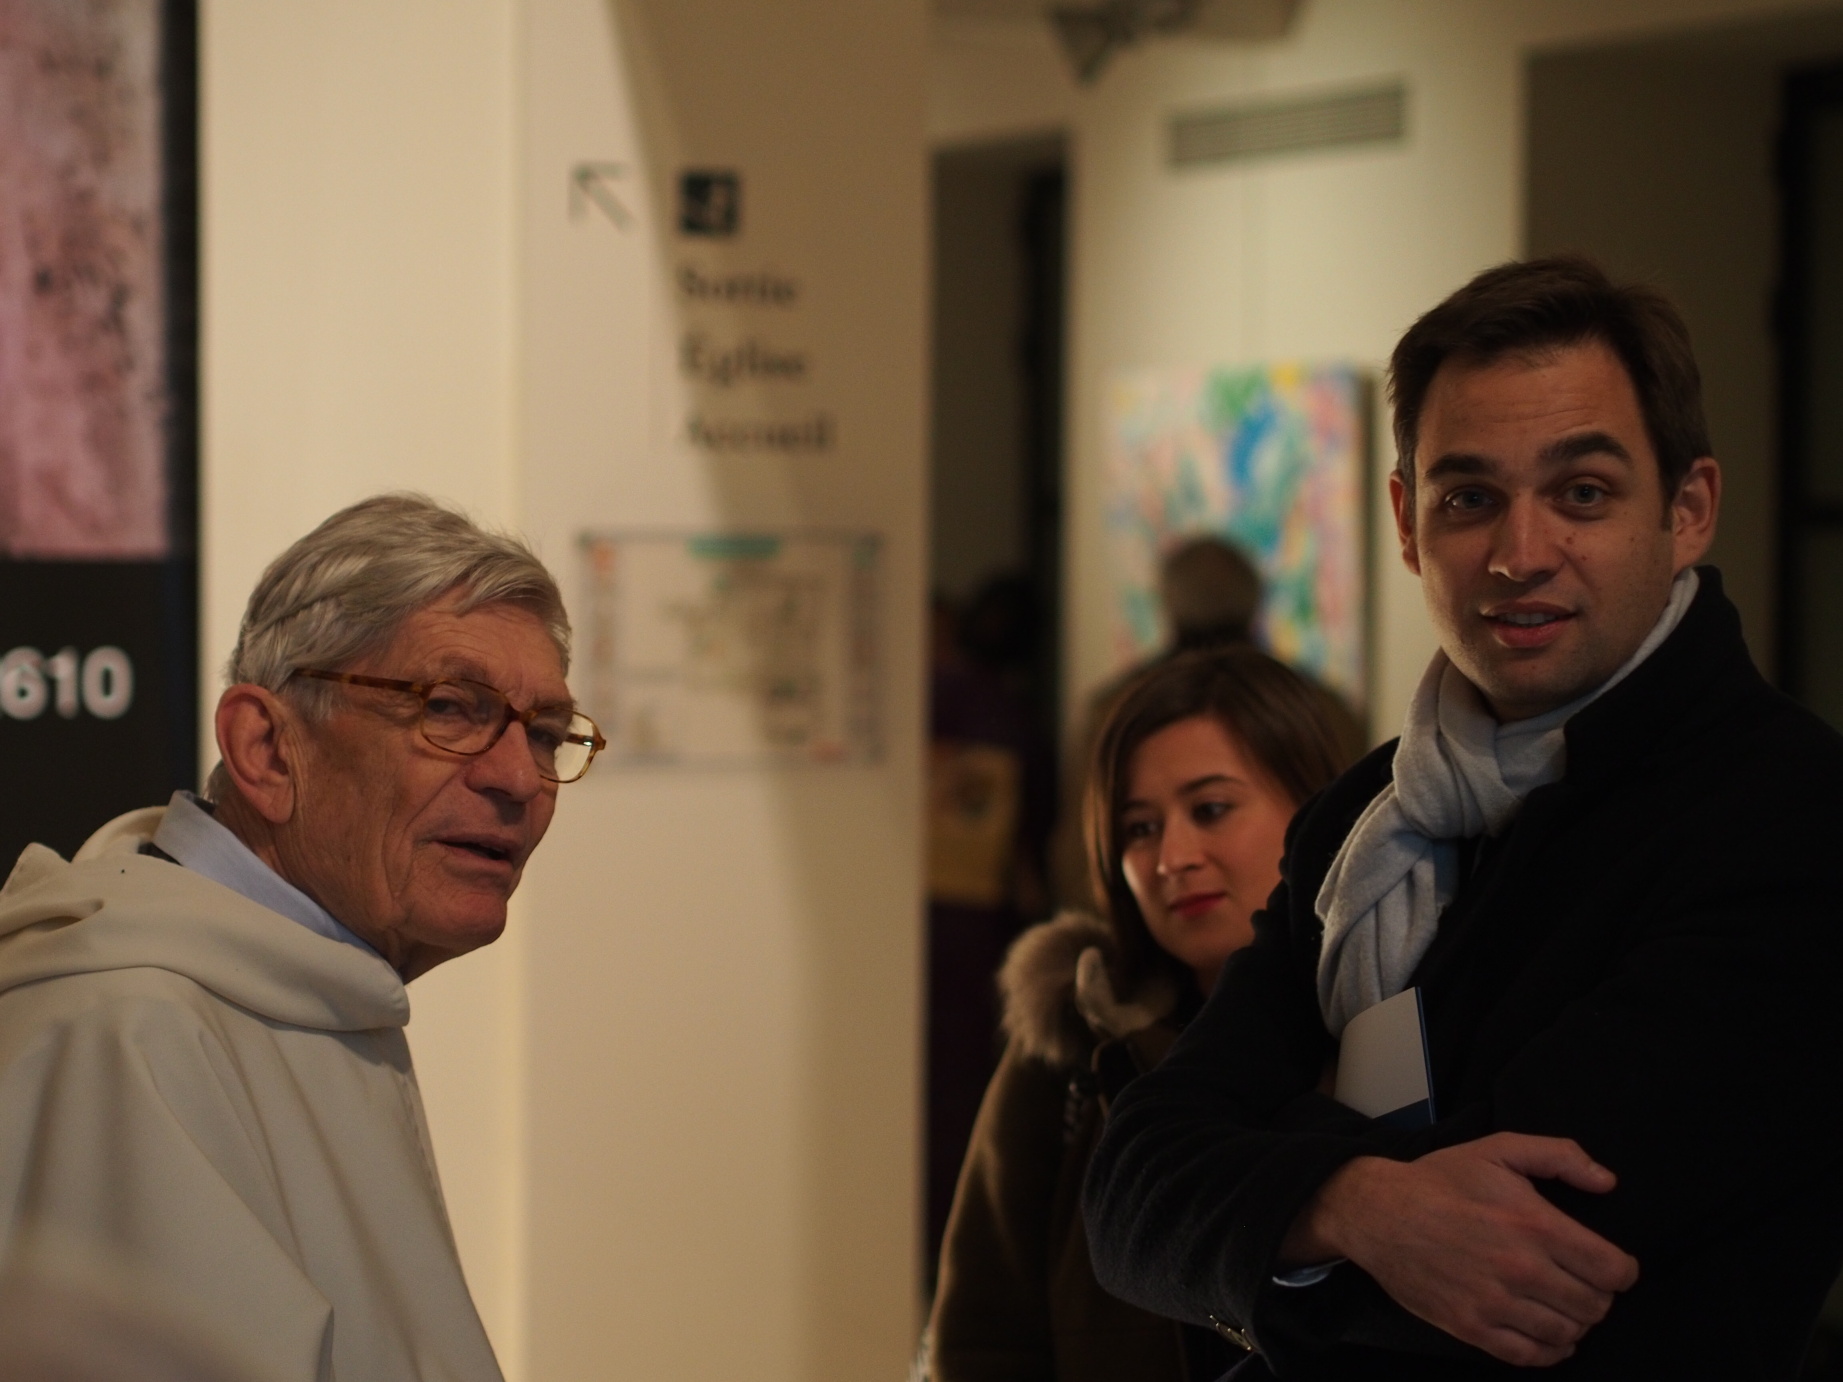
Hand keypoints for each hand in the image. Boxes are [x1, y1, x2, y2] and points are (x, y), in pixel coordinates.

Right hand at [1280, 1133, 1639, 1366]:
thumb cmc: (1440, 1181)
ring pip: (1568, 1333)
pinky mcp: (1471, 1327)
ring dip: (1575, 1322)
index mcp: (1533, 1224)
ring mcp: (1494, 1303)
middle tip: (1583, 1282)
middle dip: (1598, 1295)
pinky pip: (1531, 1356)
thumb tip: (1607, 1183)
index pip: (1611, 1269)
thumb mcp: (1499, 1150)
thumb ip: (1560, 1156)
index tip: (1613, 1265)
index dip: (1622, 1269)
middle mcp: (1520, 1269)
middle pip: (1595, 1306)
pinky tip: (1548, 1333)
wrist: (1379, 1213)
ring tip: (1563, 1304)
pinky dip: (1550, 1350)